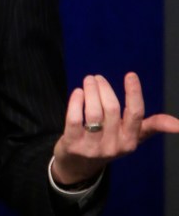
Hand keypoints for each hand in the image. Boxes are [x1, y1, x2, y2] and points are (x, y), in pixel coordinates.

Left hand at [51, 72, 178, 185]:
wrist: (79, 165)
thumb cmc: (108, 142)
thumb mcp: (131, 137)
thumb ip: (152, 126)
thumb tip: (178, 124)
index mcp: (130, 141)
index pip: (136, 114)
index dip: (134, 93)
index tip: (130, 75)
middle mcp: (113, 145)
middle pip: (112, 109)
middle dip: (104, 88)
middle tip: (96, 77)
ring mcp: (92, 147)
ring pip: (93, 112)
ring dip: (90, 91)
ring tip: (88, 80)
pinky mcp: (72, 144)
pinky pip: (74, 119)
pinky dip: (76, 101)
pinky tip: (78, 92)